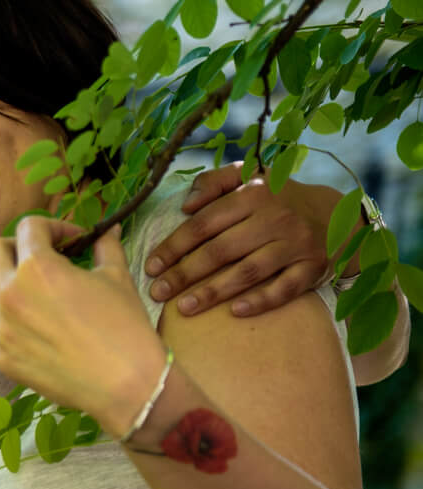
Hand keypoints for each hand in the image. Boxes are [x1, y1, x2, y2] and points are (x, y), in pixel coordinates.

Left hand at [0, 217, 168, 437]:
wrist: (128, 383)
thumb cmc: (126, 326)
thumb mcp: (118, 277)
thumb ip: (105, 246)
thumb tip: (105, 231)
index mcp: (38, 268)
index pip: (28, 227)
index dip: (53, 226)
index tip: (70, 240)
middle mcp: (10, 294)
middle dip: (13, 247)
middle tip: (37, 259)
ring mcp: (1, 328)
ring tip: (23, 294)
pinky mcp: (2, 358)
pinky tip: (18, 326)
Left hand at [143, 163, 327, 316]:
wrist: (337, 215)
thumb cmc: (277, 199)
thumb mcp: (248, 177)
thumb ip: (213, 182)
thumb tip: (186, 205)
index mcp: (253, 195)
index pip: (204, 224)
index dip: (174, 246)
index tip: (151, 266)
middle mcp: (275, 219)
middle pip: (221, 251)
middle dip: (185, 274)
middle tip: (158, 292)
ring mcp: (296, 245)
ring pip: (248, 272)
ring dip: (214, 292)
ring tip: (185, 308)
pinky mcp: (313, 268)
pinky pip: (285, 288)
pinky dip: (261, 301)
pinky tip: (235, 311)